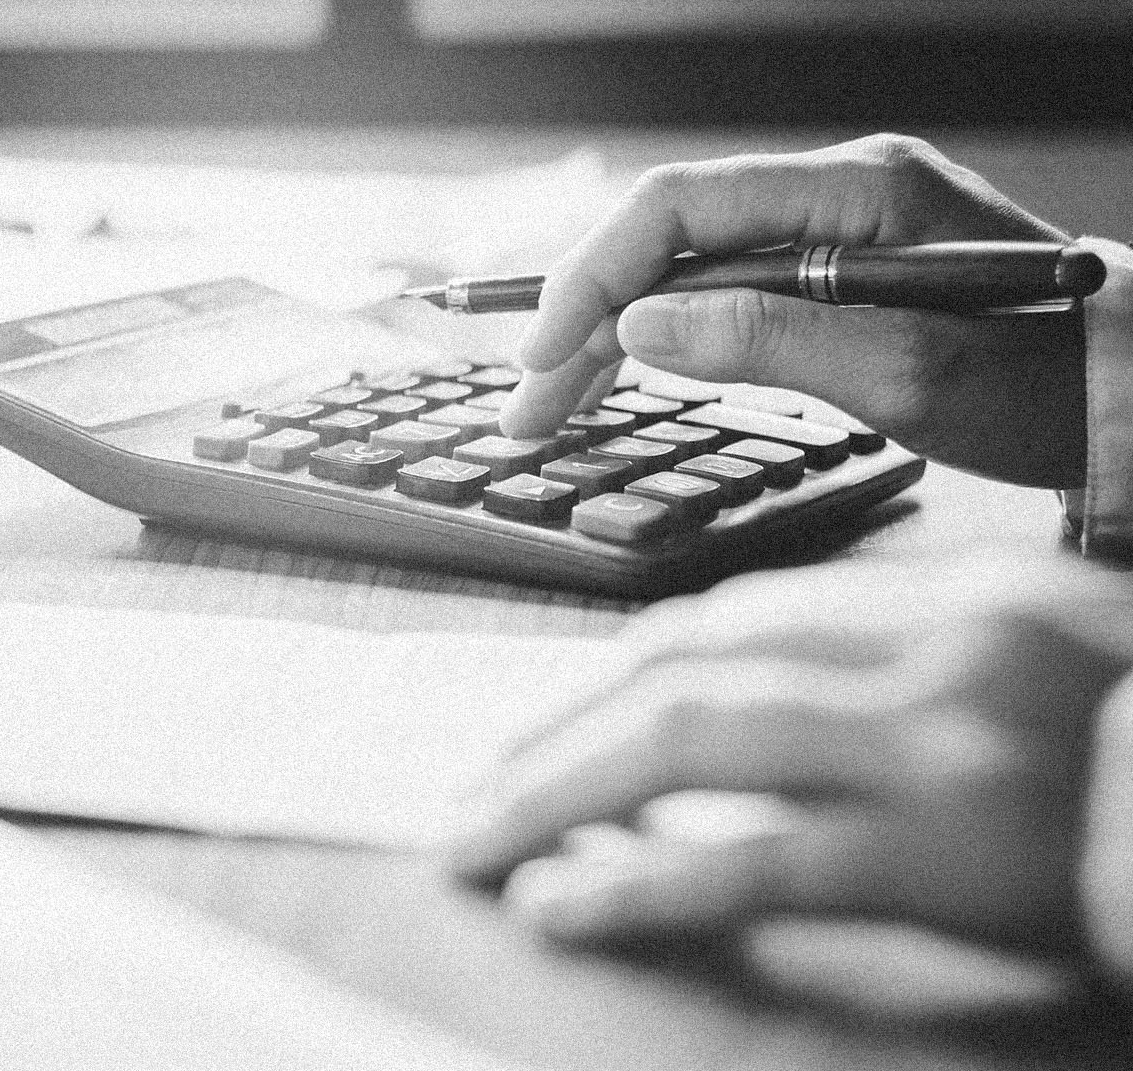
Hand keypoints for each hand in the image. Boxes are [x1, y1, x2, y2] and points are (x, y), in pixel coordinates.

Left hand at [442, 555, 1132, 954]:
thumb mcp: (1028, 665)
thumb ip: (896, 667)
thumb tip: (745, 706)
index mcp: (945, 598)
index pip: (731, 618)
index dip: (616, 673)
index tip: (549, 719)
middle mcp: (929, 649)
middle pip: (685, 668)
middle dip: (558, 731)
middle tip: (478, 786)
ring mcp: (937, 745)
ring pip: (689, 745)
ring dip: (562, 794)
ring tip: (484, 842)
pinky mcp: (950, 853)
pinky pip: (756, 860)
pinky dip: (643, 882)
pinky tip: (569, 907)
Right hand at [501, 134, 1087, 488]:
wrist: (1121, 395)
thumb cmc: (1039, 384)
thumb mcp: (905, 372)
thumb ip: (768, 339)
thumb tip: (638, 330)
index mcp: (855, 190)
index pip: (678, 209)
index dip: (593, 279)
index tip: (542, 357)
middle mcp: (832, 195)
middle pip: (666, 243)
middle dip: (582, 323)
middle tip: (524, 410)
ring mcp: (828, 234)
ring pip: (681, 275)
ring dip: (607, 341)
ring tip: (549, 410)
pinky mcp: (829, 277)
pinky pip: (718, 298)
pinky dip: (660, 343)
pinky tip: (615, 380)